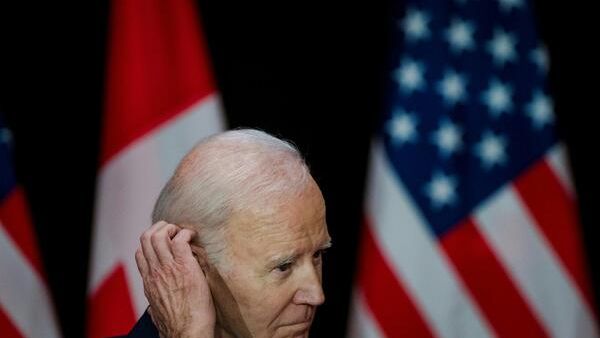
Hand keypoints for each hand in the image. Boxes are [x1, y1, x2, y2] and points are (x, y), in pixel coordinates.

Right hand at [135, 221, 214, 337]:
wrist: (188, 332)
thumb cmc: (179, 326)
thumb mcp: (157, 314)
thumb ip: (153, 305)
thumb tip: (152, 308)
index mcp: (148, 282)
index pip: (140, 252)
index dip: (150, 242)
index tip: (165, 241)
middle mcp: (155, 272)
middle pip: (146, 238)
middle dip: (160, 228)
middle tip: (174, 231)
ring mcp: (168, 268)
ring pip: (159, 234)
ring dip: (172, 228)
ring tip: (184, 233)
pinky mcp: (185, 266)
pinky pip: (180, 239)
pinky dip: (186, 233)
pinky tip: (193, 237)